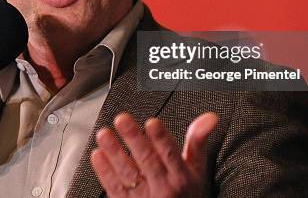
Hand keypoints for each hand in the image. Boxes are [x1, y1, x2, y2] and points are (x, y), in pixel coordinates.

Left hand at [91, 112, 218, 197]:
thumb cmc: (188, 194)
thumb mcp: (198, 170)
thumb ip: (198, 141)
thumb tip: (209, 117)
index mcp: (181, 177)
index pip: (171, 154)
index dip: (161, 138)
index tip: (152, 122)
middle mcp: (163, 187)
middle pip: (147, 160)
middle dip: (134, 138)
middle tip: (122, 119)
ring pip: (128, 173)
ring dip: (114, 152)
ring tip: (104, 133)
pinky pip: (114, 188)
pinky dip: (104, 172)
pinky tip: (97, 155)